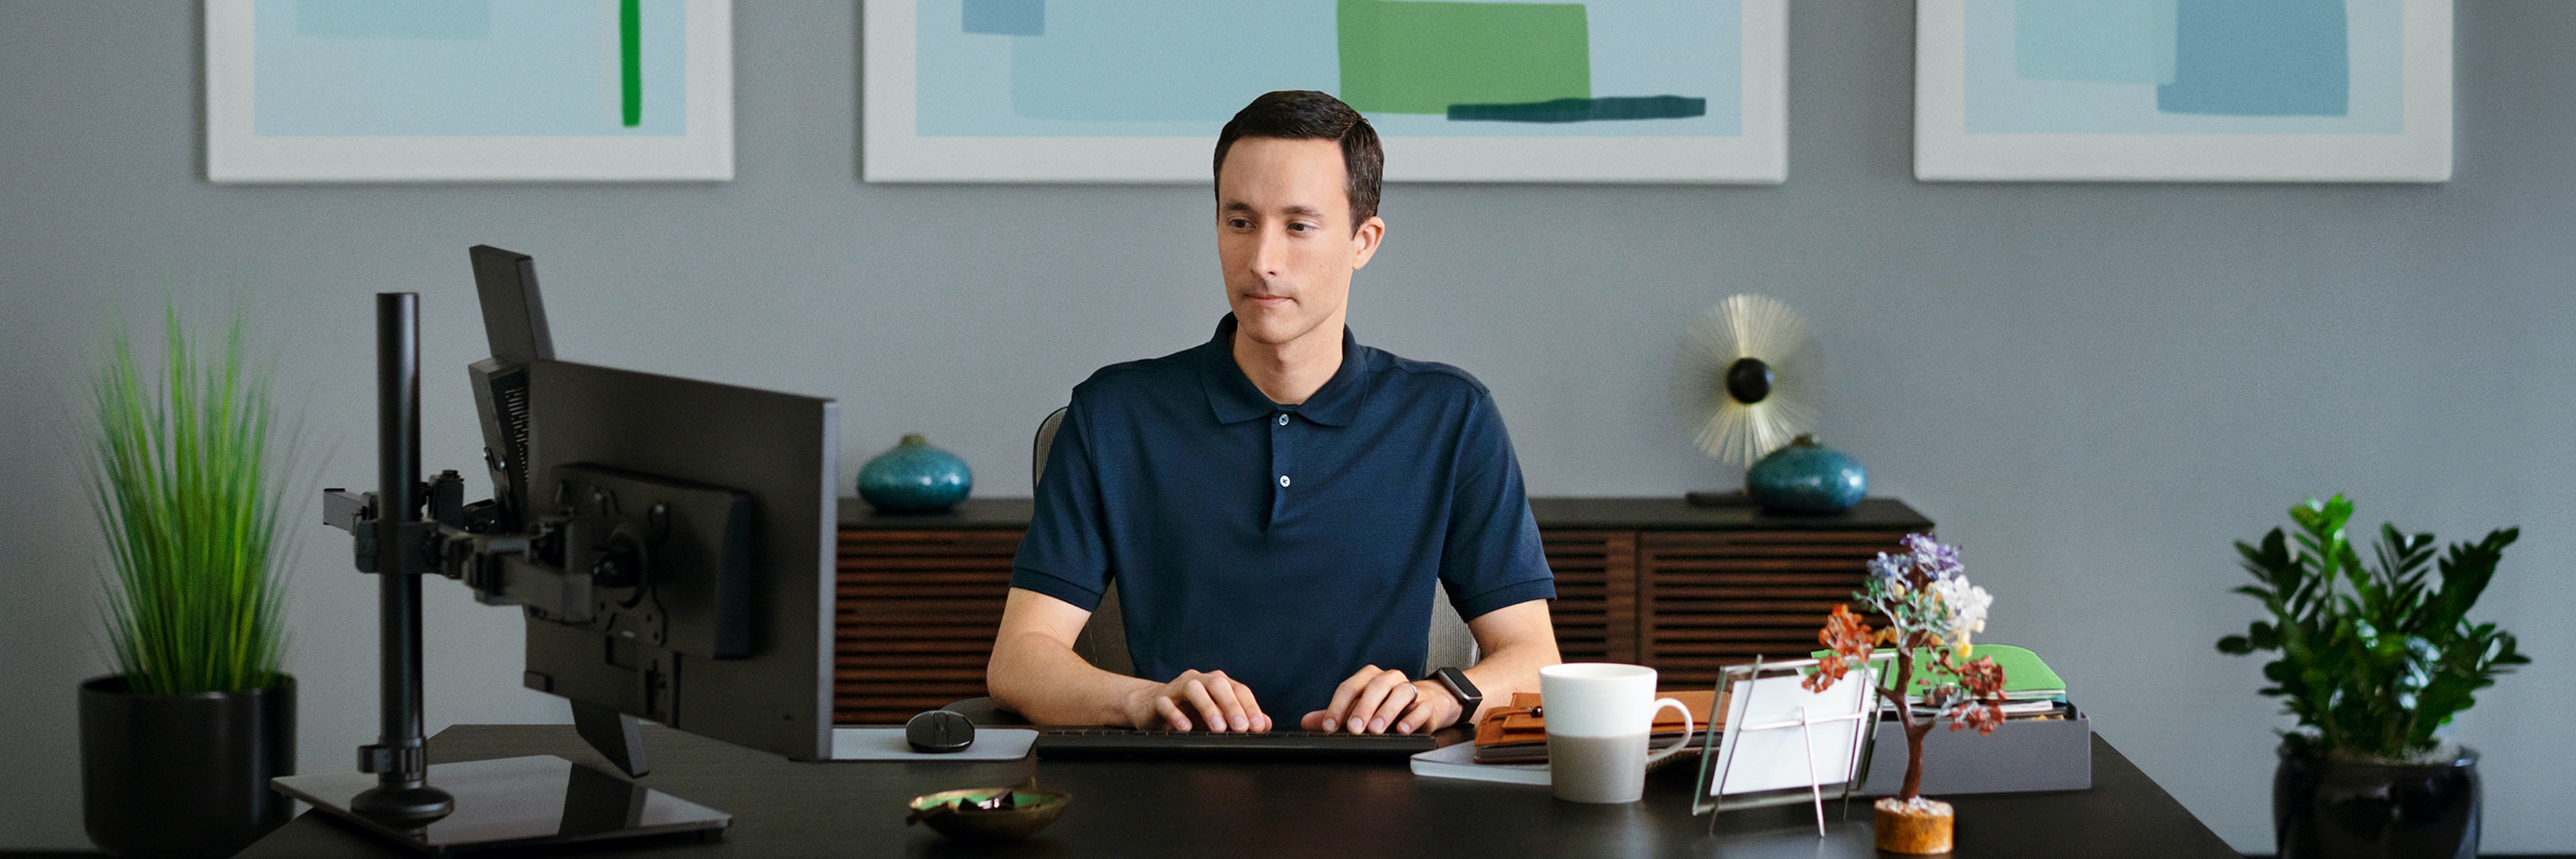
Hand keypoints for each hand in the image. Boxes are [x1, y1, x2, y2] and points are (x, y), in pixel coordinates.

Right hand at [1123, 669, 1271, 732]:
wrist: (1151, 707)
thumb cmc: (1189, 712)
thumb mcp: (1218, 717)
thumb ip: (1242, 718)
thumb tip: (1265, 724)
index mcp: (1217, 683)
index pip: (1239, 689)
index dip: (1250, 707)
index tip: (1257, 726)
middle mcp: (1199, 680)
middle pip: (1218, 684)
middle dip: (1232, 705)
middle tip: (1241, 728)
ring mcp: (1178, 688)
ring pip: (1194, 689)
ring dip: (1208, 707)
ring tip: (1218, 728)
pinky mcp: (1159, 700)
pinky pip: (1166, 703)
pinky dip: (1176, 715)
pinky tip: (1186, 728)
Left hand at [1298, 666, 1461, 734]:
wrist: (1425, 705)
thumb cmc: (1386, 707)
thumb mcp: (1359, 711)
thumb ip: (1335, 715)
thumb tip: (1306, 722)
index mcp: (1369, 678)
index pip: (1350, 687)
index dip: (1337, 706)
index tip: (1329, 726)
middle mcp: (1389, 679)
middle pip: (1375, 687)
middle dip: (1363, 708)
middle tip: (1354, 728)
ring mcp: (1410, 689)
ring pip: (1399, 693)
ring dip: (1386, 711)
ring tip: (1375, 729)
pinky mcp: (1427, 704)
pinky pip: (1421, 707)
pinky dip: (1412, 718)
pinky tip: (1402, 729)